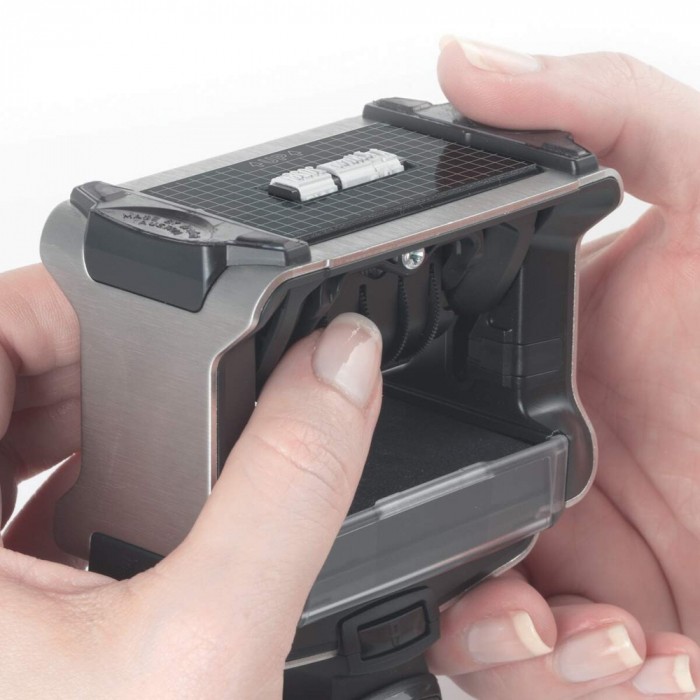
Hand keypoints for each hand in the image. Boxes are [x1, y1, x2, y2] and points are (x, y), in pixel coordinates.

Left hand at [0, 270, 382, 697]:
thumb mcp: (205, 650)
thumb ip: (289, 488)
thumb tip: (342, 369)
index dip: (68, 304)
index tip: (157, 316)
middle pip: (3, 378)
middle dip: (102, 371)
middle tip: (177, 394)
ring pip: (15, 435)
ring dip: (98, 428)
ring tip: (165, 462)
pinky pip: (19, 495)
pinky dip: (83, 482)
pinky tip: (138, 518)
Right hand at [428, 39, 699, 698]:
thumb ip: (604, 113)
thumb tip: (465, 64)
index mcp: (519, 371)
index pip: (400, 392)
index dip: (374, 423)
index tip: (386, 445)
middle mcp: (519, 463)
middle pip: (407, 516)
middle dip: (430, 557)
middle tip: (510, 582)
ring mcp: (548, 553)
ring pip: (456, 617)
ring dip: (498, 644)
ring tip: (579, 629)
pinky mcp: (589, 631)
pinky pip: (517, 675)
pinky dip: (552, 684)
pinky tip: (627, 658)